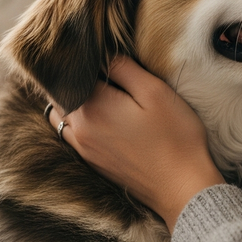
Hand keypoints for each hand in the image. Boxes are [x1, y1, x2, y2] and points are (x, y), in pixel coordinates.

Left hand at [47, 56, 223, 231]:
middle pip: (59, 93)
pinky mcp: (91, 161)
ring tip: (96, 91)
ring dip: (69, 100)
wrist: (182, 188)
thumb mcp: (154, 92)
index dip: (84, 59)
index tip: (98, 52)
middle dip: (73, 78)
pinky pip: (69, 133)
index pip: (72, 72)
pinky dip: (75, 120)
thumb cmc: (175, 137)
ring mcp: (82, 148)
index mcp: (91, 107)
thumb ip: (123, 69)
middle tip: (97, 68)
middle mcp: (79, 128)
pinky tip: (100, 116)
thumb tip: (103, 55)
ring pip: (59, 115)